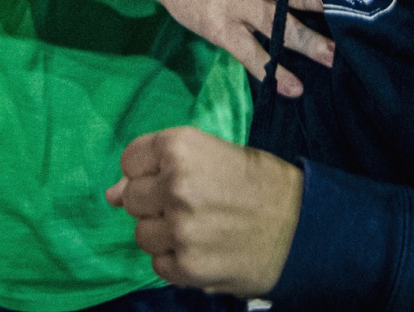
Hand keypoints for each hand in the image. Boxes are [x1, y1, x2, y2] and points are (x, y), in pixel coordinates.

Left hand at [105, 127, 302, 295]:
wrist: (304, 227)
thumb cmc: (260, 184)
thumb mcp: (213, 156)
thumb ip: (159, 169)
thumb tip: (109, 194)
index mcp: (181, 147)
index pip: (130, 161)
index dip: (148, 171)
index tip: (169, 176)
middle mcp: (175, 185)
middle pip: (131, 198)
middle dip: (154, 203)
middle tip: (189, 204)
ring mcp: (180, 229)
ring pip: (141, 234)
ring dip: (163, 233)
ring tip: (198, 227)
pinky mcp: (187, 266)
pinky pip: (158, 264)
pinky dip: (175, 260)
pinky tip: (202, 248)